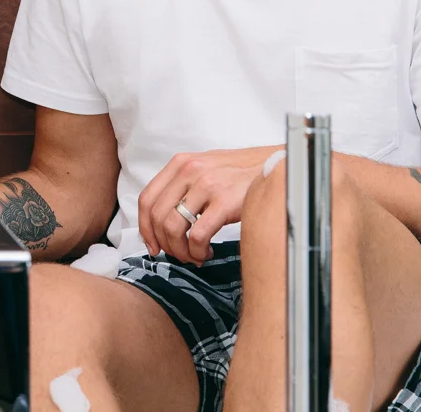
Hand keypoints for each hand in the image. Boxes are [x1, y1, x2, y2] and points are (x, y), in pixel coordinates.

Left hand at [137, 145, 280, 263]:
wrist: (275, 167)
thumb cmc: (240, 173)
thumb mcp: (204, 168)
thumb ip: (182, 186)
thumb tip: (162, 220)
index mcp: (179, 164)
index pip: (147, 199)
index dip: (145, 228)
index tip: (152, 246)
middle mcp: (188, 171)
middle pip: (156, 217)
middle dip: (164, 244)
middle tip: (178, 255)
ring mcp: (206, 185)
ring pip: (173, 228)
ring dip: (180, 250)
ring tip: (195, 255)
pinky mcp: (224, 202)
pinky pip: (197, 236)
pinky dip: (197, 251)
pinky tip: (207, 252)